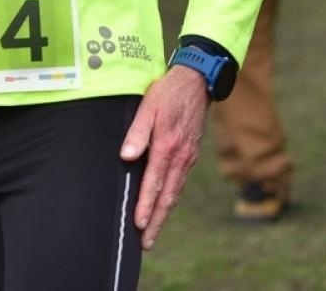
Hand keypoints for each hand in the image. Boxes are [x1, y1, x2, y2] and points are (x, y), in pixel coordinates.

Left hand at [119, 65, 211, 249]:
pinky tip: (164, 206)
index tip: (138, 225)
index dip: (146, 206)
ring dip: (163, 214)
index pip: (154, 184)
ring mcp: (188, 158)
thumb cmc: (168, 93)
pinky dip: (171, 198)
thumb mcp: (148, 106)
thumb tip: (126, 157)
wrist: (198, 82)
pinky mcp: (190, 155)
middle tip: (146, 243)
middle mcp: (180, 157)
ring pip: (175, 193)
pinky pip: (180, 182)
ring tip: (152, 232)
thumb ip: (137, 132)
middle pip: (167, 197)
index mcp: (167, 147)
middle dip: (156, 222)